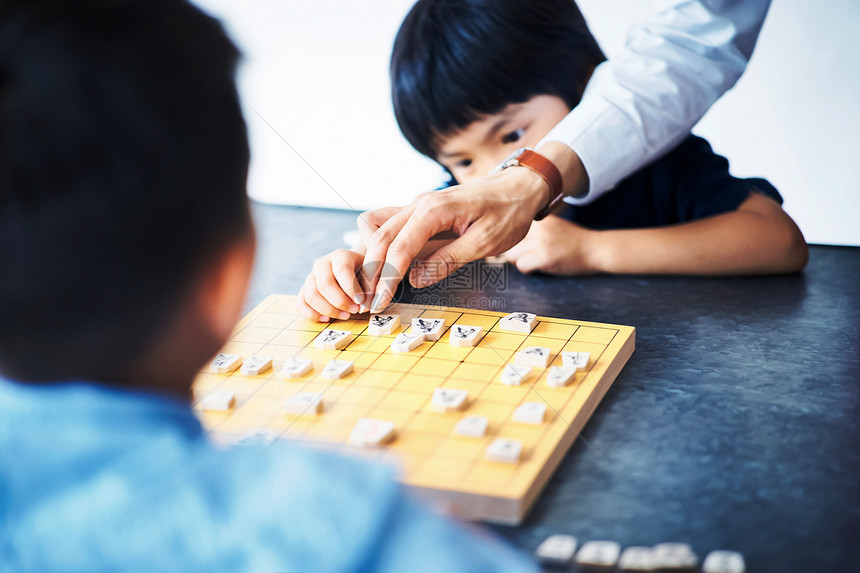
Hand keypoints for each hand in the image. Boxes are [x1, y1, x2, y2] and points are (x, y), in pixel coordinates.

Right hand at [297, 249, 364, 321]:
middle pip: (324, 284)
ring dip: (329, 310)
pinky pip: (300, 303)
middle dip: (340, 302)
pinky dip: (311, 314)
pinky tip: (327, 319)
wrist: (354, 269)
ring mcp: (311, 276)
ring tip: (345, 315)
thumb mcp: (373, 273)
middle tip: (355, 311)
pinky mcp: (304, 289)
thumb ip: (371, 286)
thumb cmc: (366, 273)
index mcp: (341, 256)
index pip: (342, 269)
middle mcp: (322, 263)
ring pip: (311, 295)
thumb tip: (364, 305)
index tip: (361, 303)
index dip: (351, 289)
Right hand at [358, 167, 549, 311]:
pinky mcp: (421, 212)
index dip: (387, 278)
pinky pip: (390, 225)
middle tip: (370, 300)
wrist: (520, 186)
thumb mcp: (485, 242)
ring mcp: (417, 205)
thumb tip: (415, 280)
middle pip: (380, 237)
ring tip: (374, 285)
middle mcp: (419, 204)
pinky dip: (382, 245)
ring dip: (372, 256)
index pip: (399, 247)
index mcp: (434, 210)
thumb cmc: (508, 212)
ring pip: (379, 229)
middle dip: (371, 270)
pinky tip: (386, 266)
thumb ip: (448, 260)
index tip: (380, 301)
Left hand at [501, 215, 598, 274]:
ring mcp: (542, 242)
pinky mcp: (546, 257)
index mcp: (540, 218)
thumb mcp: (554, 226)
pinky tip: (538, 267)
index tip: (516, 245)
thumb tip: (507, 239)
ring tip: (533, 261)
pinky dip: (527, 269)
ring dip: (519, 261)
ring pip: (511, 254)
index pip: (510, 227)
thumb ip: (534, 229)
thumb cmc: (574, 240)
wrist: (596, 249)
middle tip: (526, 256)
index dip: (511, 239)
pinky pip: (522, 265)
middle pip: (508, 242)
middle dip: (513, 251)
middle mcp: (539, 228)